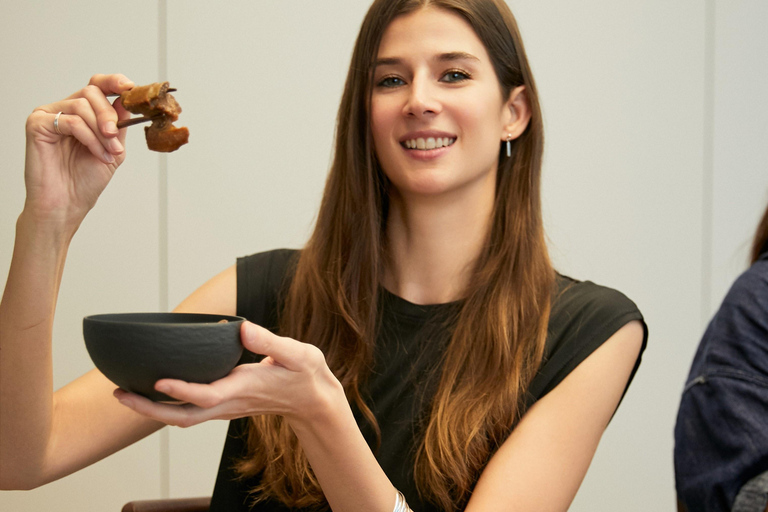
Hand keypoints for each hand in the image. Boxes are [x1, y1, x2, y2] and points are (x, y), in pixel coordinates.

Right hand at [23, 74, 134, 228]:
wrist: (67, 203)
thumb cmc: (85, 180)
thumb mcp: (113, 149)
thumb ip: (120, 125)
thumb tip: (128, 100)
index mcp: (83, 113)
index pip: (98, 85)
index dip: (115, 82)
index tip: (131, 88)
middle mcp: (65, 110)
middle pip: (91, 92)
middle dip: (109, 115)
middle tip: (115, 138)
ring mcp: (49, 115)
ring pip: (82, 106)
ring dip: (100, 132)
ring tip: (107, 154)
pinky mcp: (37, 123)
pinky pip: (70, 121)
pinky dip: (88, 138)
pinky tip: (96, 154)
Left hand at [113, 322, 344, 428]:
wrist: (314, 401)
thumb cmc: (305, 375)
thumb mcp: (297, 353)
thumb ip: (269, 341)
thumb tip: (242, 329)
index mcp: (244, 388)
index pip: (206, 395)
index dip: (181, 390)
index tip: (157, 381)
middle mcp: (230, 402)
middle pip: (183, 415)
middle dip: (149, 409)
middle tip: (118, 395)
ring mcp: (226, 407)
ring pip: (182, 417)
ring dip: (152, 410)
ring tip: (123, 394)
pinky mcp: (225, 405)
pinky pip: (190, 411)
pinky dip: (166, 406)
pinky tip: (153, 392)